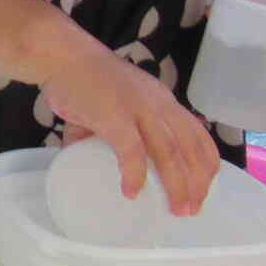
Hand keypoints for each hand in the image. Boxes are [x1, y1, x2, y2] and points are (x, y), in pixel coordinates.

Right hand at [41, 41, 220, 215]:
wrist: (60, 56)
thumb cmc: (81, 78)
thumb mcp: (111, 103)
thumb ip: (104, 131)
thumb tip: (83, 158)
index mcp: (162, 100)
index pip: (198, 133)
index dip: (206, 163)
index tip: (203, 188)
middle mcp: (158, 104)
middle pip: (190, 148)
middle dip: (197, 182)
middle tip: (192, 209)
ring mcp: (138, 110)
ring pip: (169, 153)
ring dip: (177, 184)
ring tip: (176, 208)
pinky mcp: (114, 117)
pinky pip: (132, 151)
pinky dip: (135, 174)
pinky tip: (132, 191)